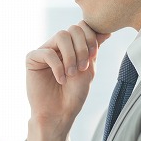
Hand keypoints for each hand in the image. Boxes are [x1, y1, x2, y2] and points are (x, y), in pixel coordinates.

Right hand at [24, 21, 110, 140]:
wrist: (59, 113)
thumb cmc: (74, 94)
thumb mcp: (89, 69)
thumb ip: (94, 49)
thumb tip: (107, 31)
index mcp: (72, 46)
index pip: (82, 27)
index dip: (90, 37)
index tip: (94, 55)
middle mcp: (58, 46)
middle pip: (73, 29)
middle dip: (82, 47)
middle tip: (83, 67)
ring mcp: (45, 50)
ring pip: (61, 36)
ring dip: (71, 55)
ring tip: (72, 74)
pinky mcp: (32, 59)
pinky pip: (47, 52)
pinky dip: (57, 66)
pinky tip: (61, 79)